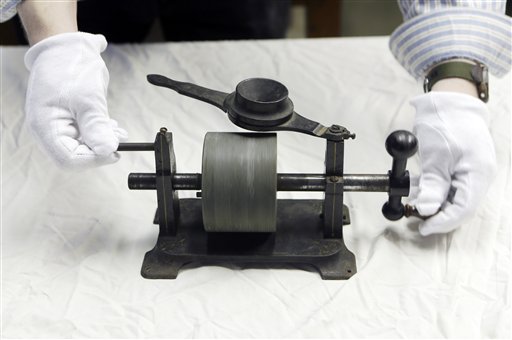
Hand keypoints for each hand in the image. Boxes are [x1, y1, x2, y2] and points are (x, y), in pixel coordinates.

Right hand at [24, 32, 126, 168]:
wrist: (67, 47)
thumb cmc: (71, 68)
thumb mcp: (88, 99)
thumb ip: (97, 127)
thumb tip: (107, 150)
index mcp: (45, 127)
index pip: (68, 159)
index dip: (94, 160)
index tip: (114, 152)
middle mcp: (48, 130)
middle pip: (75, 156)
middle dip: (99, 151)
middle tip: (119, 141)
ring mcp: (58, 125)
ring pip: (81, 147)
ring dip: (102, 142)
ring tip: (120, 132)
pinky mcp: (68, 120)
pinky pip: (84, 135)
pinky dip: (100, 133)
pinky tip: (114, 128)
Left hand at [409, 91, 495, 235]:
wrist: (449, 101)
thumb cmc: (445, 122)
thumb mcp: (435, 157)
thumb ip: (432, 186)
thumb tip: (426, 209)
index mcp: (478, 173)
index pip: (463, 209)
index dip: (442, 222)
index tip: (423, 227)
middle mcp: (479, 175)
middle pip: (460, 206)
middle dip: (437, 214)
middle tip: (415, 216)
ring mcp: (471, 171)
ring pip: (453, 197)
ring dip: (433, 202)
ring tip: (413, 200)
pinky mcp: (462, 167)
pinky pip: (449, 186)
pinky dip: (434, 190)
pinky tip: (418, 188)